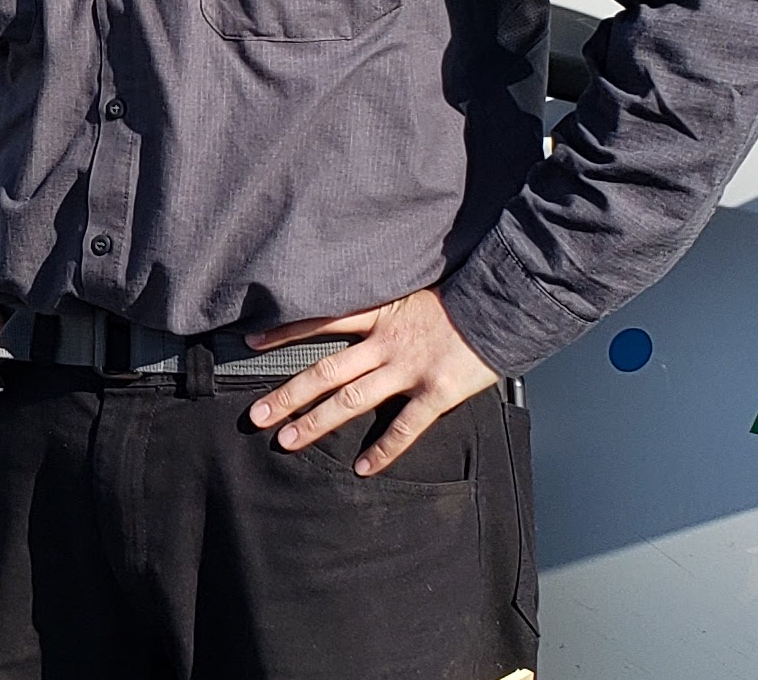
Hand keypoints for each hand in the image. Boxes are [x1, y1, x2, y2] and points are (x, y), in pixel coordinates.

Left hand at [244, 288, 498, 474]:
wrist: (505, 302)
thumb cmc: (463, 295)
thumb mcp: (416, 288)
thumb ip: (389, 303)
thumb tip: (365, 309)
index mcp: (381, 313)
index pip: (321, 321)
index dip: (285, 332)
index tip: (252, 344)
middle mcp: (387, 342)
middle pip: (326, 370)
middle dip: (288, 394)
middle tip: (256, 415)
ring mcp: (409, 368)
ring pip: (351, 400)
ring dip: (316, 423)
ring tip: (287, 441)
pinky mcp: (436, 392)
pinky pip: (404, 427)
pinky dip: (383, 451)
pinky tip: (363, 469)